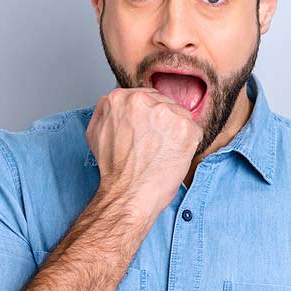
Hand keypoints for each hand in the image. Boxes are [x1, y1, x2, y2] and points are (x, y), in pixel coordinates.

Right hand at [85, 86, 201, 219]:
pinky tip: (174, 155)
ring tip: (163, 152)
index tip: (149, 132)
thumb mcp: (96, 132)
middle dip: (163, 123)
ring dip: (176, 132)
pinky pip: (194, 129)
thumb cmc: (114, 169)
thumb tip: (118, 104)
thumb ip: (107, 111)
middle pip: (164, 103)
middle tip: (156, 145)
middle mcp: (142, 100)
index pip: (145, 97)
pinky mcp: (185, 127)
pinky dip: (188, 143)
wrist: (129, 193)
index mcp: (120, 98)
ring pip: (180, 115)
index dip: (149, 117)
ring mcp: (165, 112)